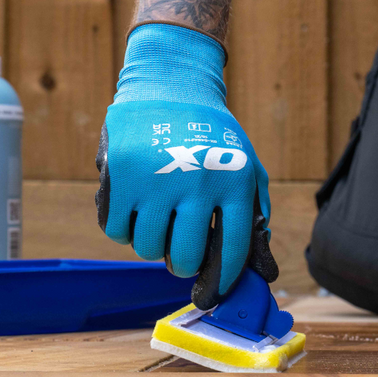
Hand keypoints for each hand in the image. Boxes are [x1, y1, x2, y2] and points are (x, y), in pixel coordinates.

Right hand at [96, 23, 275, 309]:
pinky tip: (135, 210)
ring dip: (151, 244)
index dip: (222, 277)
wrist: (170, 85)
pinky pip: (116, 231)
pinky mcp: (120, 176)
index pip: (232, 249)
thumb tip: (261, 268)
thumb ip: (255, 212)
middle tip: (178, 257)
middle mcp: (196, 183)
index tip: (212, 291)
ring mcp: (155, 180)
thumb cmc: (211, 134)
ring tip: (157, 223)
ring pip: (146, 248)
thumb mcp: (246, 164)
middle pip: (182, 257)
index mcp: (233, 182)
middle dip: (180, 265)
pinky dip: (123, 229)